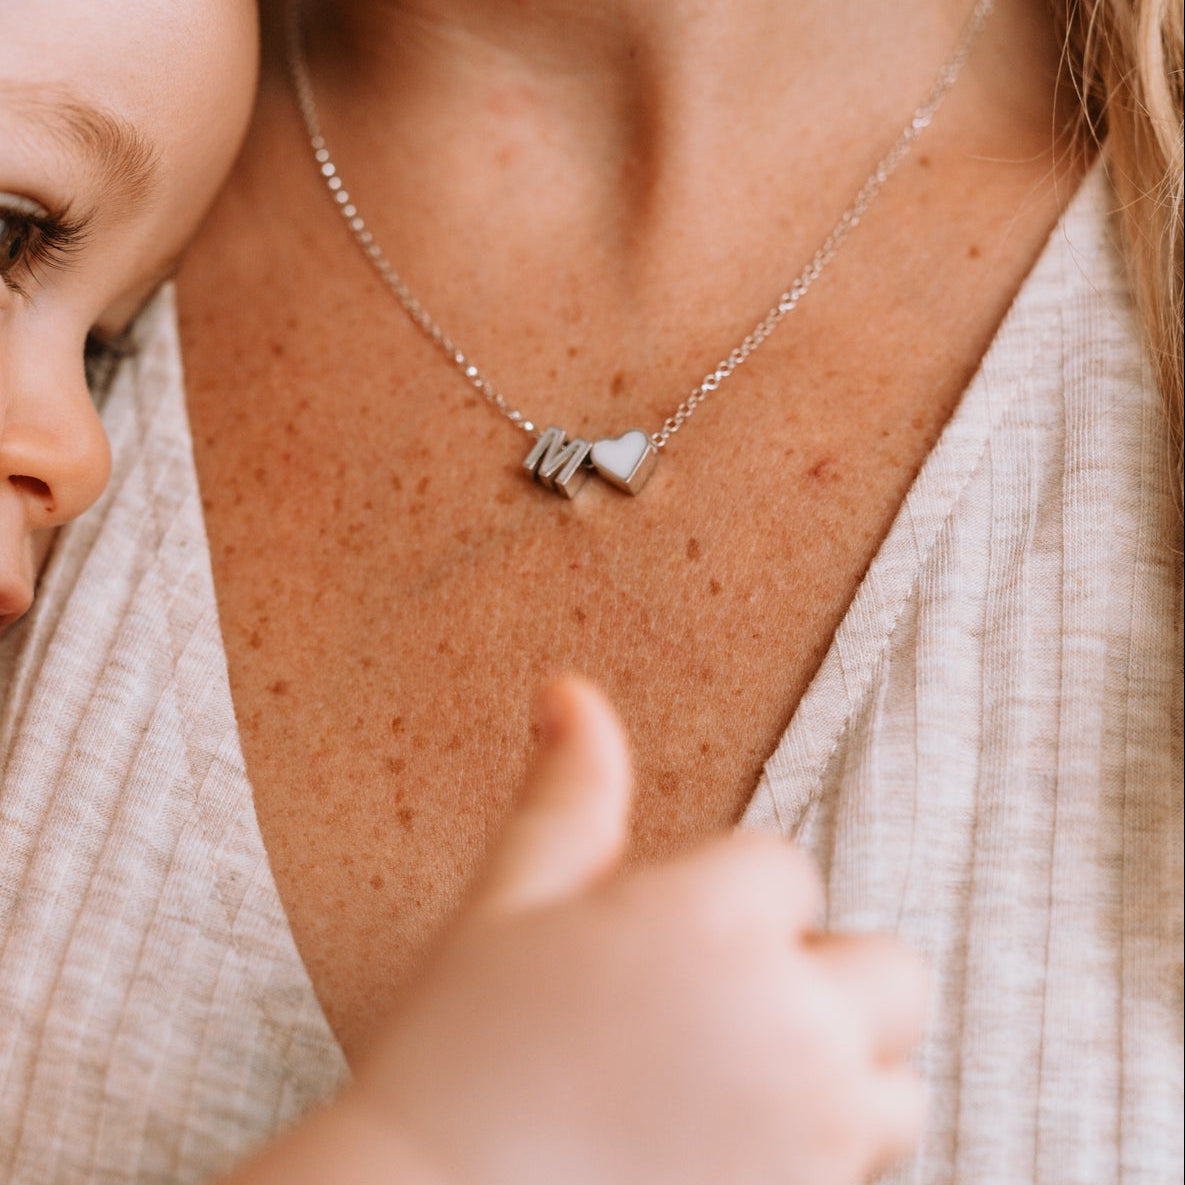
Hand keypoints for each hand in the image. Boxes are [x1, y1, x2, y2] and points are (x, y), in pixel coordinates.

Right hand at [227, 678, 925, 1184]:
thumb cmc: (462, 1057)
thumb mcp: (508, 906)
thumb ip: (569, 798)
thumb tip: (571, 693)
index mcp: (716, 922)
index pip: (786, 869)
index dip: (724, 901)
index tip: (657, 948)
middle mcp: (791, 1023)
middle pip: (889, 972)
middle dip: (820, 980)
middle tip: (718, 1015)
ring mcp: (818, 1132)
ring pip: (896, 1085)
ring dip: (840, 1076)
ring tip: (730, 1092)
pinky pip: (866, 1168)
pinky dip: (821, 1154)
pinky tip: (721, 1151)